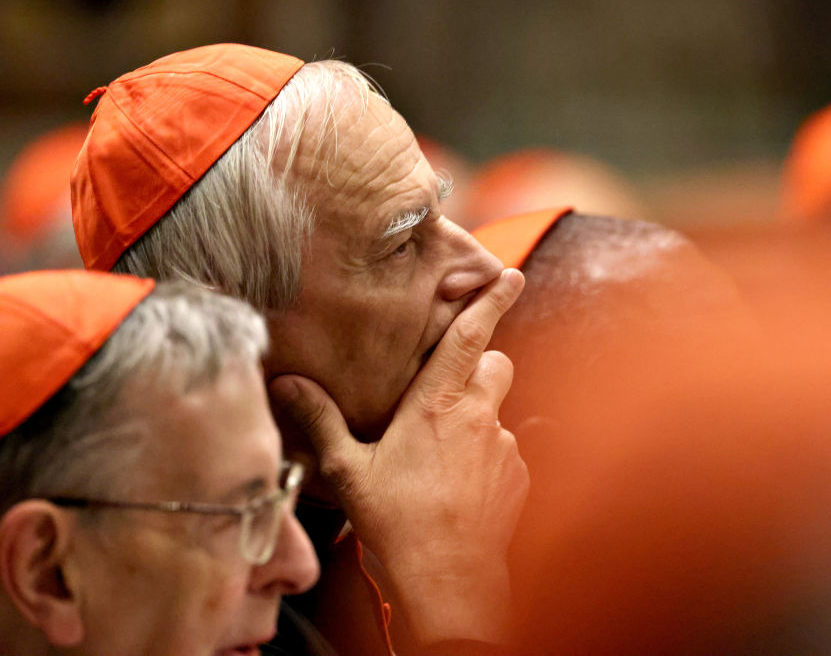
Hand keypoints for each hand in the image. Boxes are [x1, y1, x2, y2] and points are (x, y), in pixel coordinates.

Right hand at [269, 268, 528, 645]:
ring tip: (442, 452)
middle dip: (477, 366)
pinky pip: (506, 450)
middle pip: (494, 364)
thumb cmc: (396, 522)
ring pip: (497, 410)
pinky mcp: (518, 477)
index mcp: (438, 404)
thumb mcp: (347, 470)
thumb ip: (320, 421)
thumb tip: (287, 383)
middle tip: (444, 391)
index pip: (471, 335)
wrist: (447, 580)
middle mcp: (479, 417)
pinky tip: (459, 484)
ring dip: (477, 417)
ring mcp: (503, 448)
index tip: (509, 275)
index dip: (491, 300)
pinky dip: (487, 455)